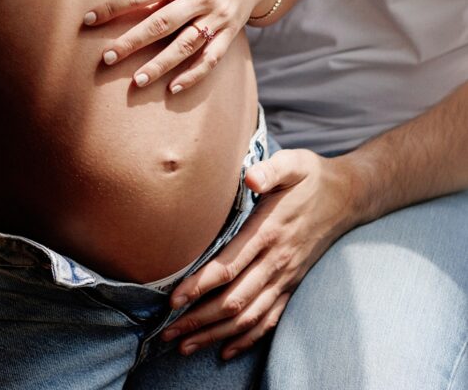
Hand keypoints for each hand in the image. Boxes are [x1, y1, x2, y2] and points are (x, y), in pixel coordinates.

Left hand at [83, 0, 268, 92]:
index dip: (113, 7)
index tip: (88, 20)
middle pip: (161, 23)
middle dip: (132, 42)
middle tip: (107, 58)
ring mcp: (216, 18)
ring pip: (185, 45)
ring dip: (160, 65)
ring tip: (136, 81)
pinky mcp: (228, 34)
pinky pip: (211, 58)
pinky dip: (194, 75)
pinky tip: (173, 88)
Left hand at [160, 149, 358, 356]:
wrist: (347, 197)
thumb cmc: (311, 177)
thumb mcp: (292, 164)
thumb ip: (270, 169)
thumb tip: (250, 177)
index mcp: (269, 231)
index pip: (230, 266)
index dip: (201, 285)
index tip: (174, 299)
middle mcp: (276, 261)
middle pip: (234, 300)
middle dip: (198, 319)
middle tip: (166, 332)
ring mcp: (286, 277)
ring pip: (248, 316)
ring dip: (215, 334)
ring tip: (185, 346)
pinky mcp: (292, 286)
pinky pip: (270, 320)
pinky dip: (247, 339)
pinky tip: (225, 350)